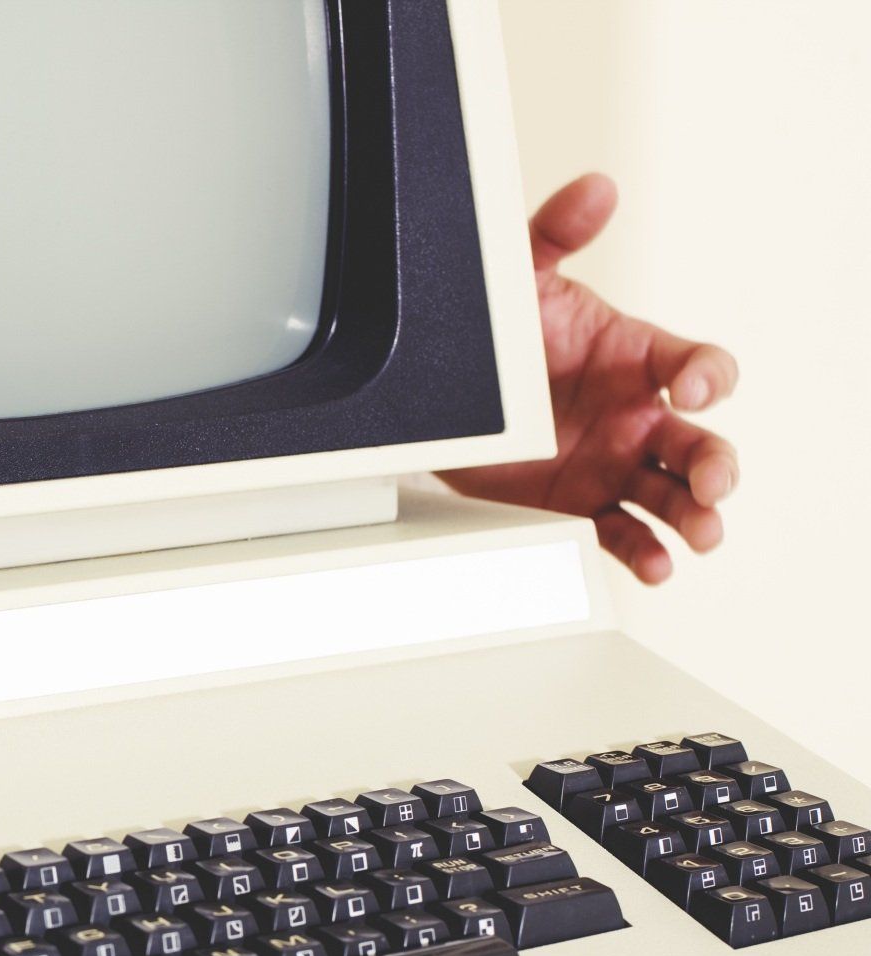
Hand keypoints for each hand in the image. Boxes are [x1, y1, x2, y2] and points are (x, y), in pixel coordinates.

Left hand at [441, 174, 739, 583]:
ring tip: (702, 533)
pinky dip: (643, 551)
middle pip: (699, 441)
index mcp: (637, 358)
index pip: (697, 366)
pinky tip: (654, 565)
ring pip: (674, 493)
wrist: (442, 392)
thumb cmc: (501, 332)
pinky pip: (623, 530)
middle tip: (712, 484)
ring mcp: (615, 460)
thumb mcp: (521, 279)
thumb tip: (596, 188)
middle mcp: (638, 414)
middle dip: (716, 465)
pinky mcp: (583, 500)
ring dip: (696, 514)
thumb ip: (556, 232)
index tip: (690, 391)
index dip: (706, 378)